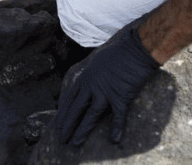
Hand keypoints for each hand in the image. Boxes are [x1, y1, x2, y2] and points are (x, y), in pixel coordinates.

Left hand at [53, 22, 159, 145]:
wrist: (135, 48)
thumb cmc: (118, 51)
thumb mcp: (96, 60)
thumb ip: (90, 74)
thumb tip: (86, 81)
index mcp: (85, 77)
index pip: (70, 99)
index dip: (62, 113)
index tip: (56, 124)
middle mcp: (92, 86)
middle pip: (76, 108)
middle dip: (67, 124)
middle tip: (60, 138)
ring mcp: (105, 91)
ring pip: (91, 115)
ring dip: (83, 130)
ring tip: (75, 143)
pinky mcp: (121, 96)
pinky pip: (118, 116)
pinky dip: (117, 128)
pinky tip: (114, 140)